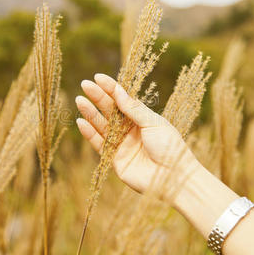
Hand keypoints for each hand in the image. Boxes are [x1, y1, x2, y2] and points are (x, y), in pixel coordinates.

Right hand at [75, 73, 199, 195]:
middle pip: (110, 111)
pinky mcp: (115, 159)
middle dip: (98, 98)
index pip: (123, 100)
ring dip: (90, 113)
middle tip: (85, 85)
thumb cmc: (169, 146)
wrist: (173, 177)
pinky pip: (99, 144)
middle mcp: (130, 130)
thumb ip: (133, 109)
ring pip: (102, 126)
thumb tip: (118, 92)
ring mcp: (122, 144)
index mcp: (142, 118)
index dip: (111, 88)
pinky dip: (90, 133)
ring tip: (80, 100)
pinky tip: (81, 122)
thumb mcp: (153, 122)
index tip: (98, 78)